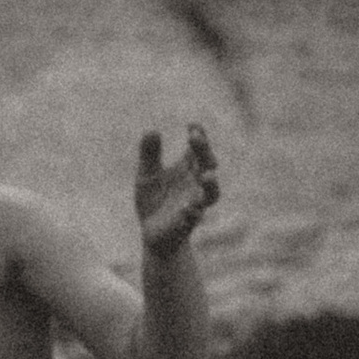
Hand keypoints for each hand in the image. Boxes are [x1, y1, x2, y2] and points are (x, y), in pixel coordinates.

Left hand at [133, 121, 219, 261]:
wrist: (153, 234)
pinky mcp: (187, 223)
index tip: (192, 125)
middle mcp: (195, 184)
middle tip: (195, 137)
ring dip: (211, 185)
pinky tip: (186, 208)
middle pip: (207, 165)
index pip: (197, 149)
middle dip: (204, 151)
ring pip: (211, 194)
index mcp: (187, 169)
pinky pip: (194, 218)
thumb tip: (151, 130)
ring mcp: (195, 203)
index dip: (198, 135)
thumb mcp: (147, 175)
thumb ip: (149, 155)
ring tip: (208, 175)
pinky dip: (192, 213)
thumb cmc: (153, 201)